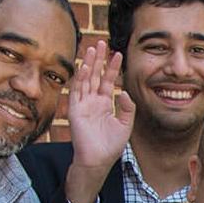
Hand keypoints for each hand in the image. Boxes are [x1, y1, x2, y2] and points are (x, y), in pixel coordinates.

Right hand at [68, 40, 134, 171]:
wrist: (98, 160)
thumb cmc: (110, 145)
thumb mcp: (125, 126)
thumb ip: (128, 109)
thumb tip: (125, 92)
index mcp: (105, 103)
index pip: (108, 80)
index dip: (112, 68)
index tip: (118, 54)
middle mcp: (93, 100)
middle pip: (96, 75)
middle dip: (99, 59)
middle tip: (102, 42)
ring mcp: (83, 104)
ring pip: (86, 79)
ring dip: (89, 64)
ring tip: (92, 48)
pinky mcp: (75, 110)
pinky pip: (77, 91)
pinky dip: (81, 79)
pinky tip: (85, 67)